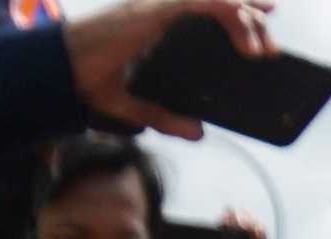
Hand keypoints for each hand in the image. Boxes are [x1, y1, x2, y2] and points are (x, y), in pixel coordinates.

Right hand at [64, 0, 267, 134]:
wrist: (59, 70)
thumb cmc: (85, 79)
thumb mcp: (134, 106)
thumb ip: (165, 118)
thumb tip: (198, 133)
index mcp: (156, 24)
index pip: (205, 8)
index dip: (237, 11)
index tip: (264, 23)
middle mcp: (160, 9)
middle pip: (217, 1)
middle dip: (251, 18)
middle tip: (272, 49)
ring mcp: (158, 7)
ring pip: (217, 0)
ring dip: (247, 21)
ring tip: (264, 49)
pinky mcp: (155, 12)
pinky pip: (203, 4)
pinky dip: (230, 18)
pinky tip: (247, 41)